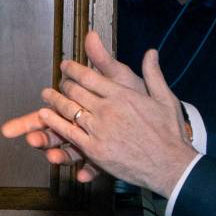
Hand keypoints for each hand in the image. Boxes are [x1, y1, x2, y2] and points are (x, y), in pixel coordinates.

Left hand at [0, 30, 197, 195]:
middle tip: (57, 83)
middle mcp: (107, 108)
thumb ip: (153, 73)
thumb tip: (151, 51)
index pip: (90, 76)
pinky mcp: (94, 150)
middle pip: (76, 91)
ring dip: (54, 100)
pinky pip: (68, 132)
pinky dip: (54, 122)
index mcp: (122, 94)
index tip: (65, 65)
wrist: (170, 164)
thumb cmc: (170, 132)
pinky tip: (45, 116)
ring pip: (69, 110)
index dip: (74, 69)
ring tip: (46, 95)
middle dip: (64, 85)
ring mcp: (98, 129)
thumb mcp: (164, 97)